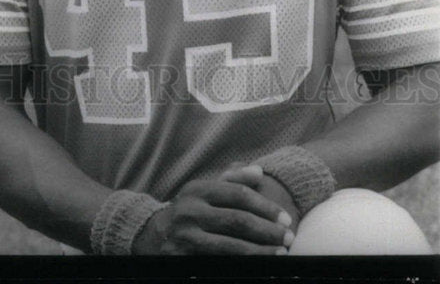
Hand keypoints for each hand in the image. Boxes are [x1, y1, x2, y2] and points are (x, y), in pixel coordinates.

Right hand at [132, 174, 294, 254]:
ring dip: (259, 251)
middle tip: (288, 237)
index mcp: (197, 189)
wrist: (150, 236)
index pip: (238, 195)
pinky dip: (241, 265)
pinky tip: (257, 266)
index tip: (285, 218)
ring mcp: (185, 237)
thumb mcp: (203, 190)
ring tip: (279, 253)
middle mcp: (190, 211)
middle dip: (267, 230)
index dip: (264, 206)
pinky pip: (218, 263)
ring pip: (230, 246)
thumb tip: (258, 171)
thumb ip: (231, 179)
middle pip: (237, 220)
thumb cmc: (187, 210)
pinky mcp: (183, 260)